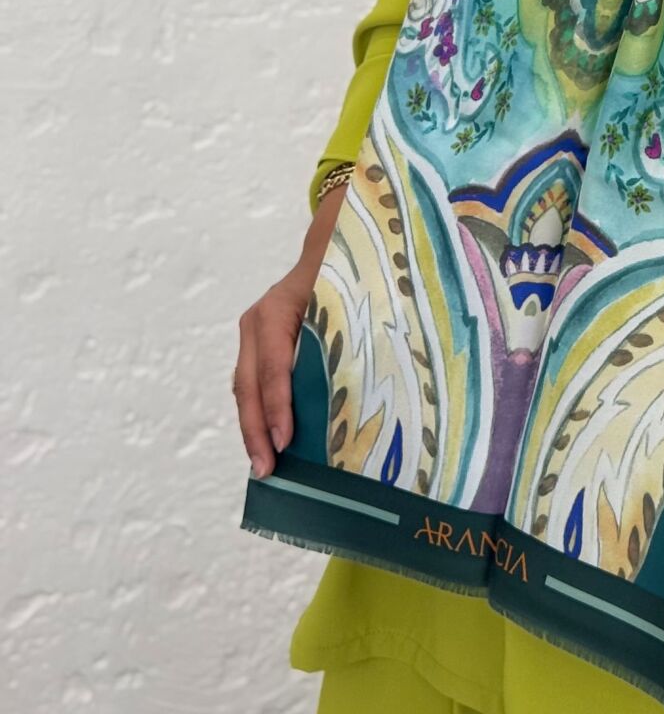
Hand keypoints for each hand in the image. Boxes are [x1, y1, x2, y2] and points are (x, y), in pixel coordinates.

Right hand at [233, 183, 345, 476]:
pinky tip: (269, 441)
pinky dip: (258, 413)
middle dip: (256, 430)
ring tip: (265, 466)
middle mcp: (258, 320)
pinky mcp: (257, 343)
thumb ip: (348, 339)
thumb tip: (370, 391)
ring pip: (245, 387)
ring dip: (253, 428)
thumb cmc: (350, 274)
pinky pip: (251, 383)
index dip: (277, 407)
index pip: (274, 366)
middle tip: (267, 470)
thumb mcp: (350, 301)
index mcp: (278, 308)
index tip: (285, 443)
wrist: (333, 243)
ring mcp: (253, 332)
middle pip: (248, 384)